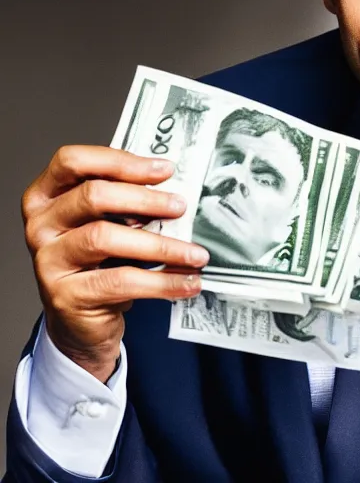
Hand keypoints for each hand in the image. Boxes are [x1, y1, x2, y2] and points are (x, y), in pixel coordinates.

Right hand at [22, 145, 209, 382]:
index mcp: (46, 197)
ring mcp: (48, 260)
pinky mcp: (64, 295)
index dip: (120, 162)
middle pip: (92, 196)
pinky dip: (161, 282)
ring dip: (160, 245)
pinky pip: (120, 281)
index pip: (74, 162)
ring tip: (197, 254)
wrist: (81, 321)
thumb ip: (128, 205)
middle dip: (144, 199)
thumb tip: (179, 191)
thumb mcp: (108, 226)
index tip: (165, 170)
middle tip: (182, 207)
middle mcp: (40, 225)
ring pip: (105, 238)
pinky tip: (188, 283)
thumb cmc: (100, 264)